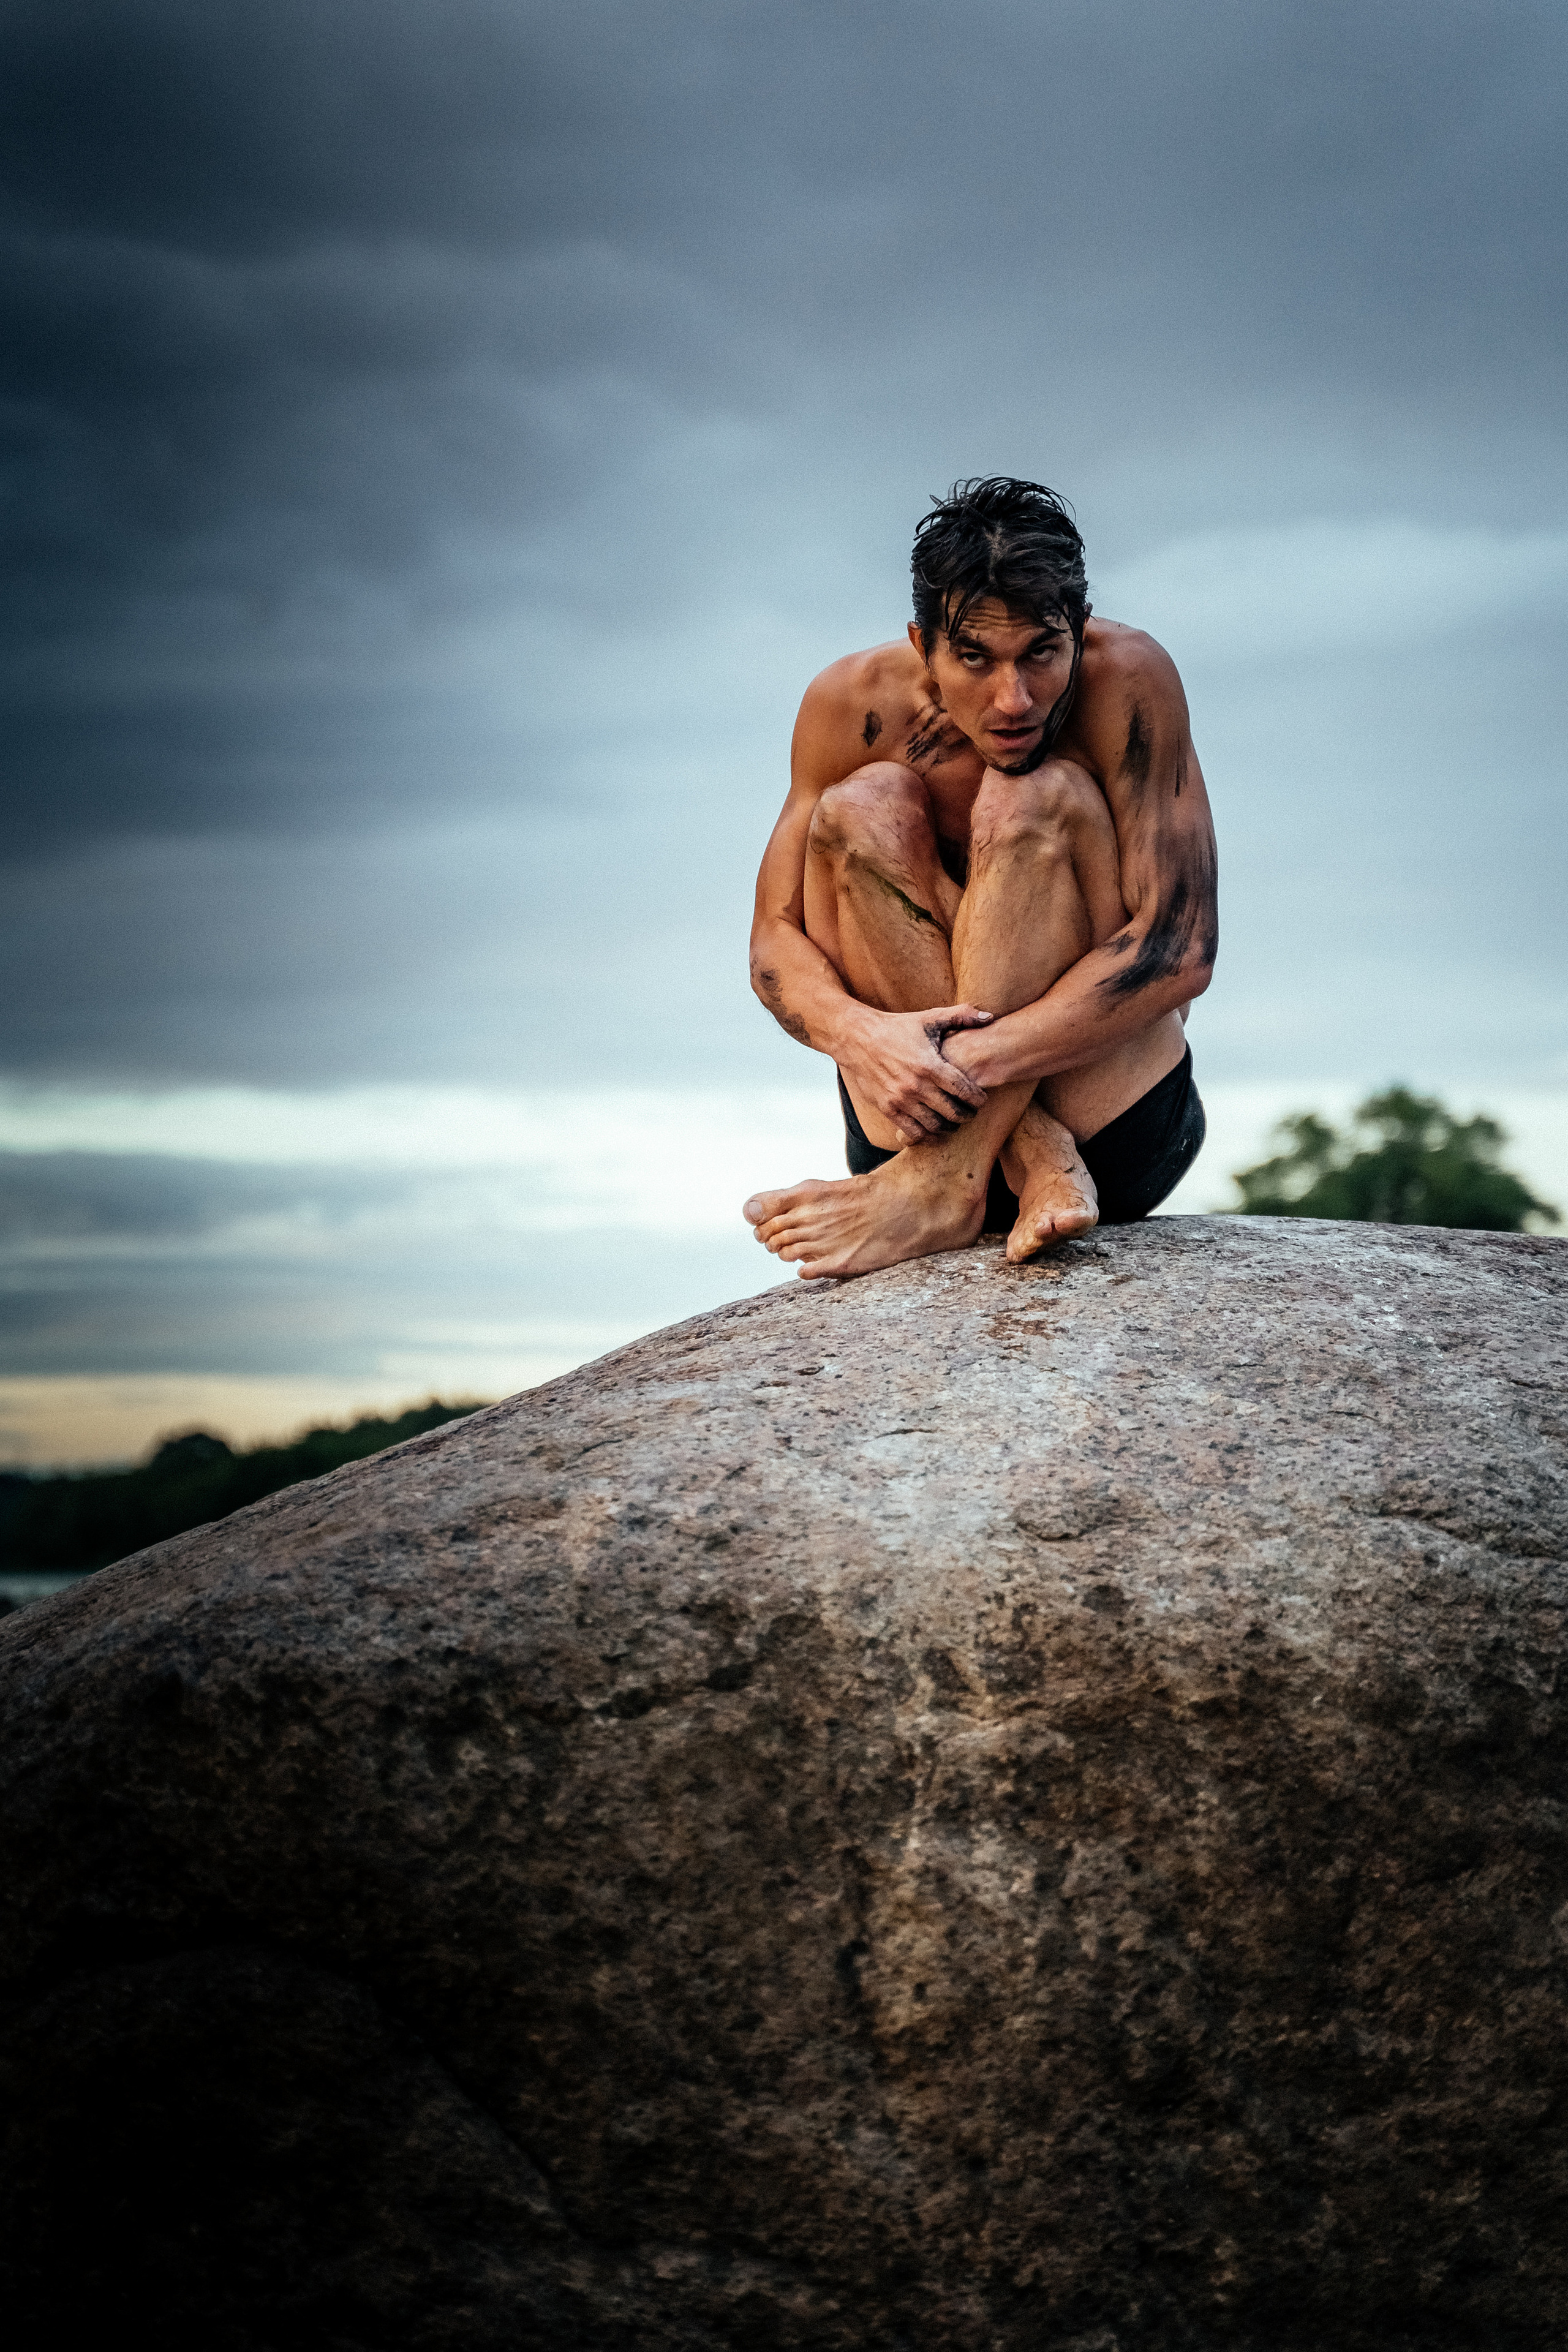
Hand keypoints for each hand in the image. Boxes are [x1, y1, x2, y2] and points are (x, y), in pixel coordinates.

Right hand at [837, 1004, 993, 1140]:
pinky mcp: (887, 1108)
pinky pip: (912, 1132)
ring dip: (948, 1127)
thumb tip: (989, 1017)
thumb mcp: (929, 1018)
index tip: (981, 1100)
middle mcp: (916, 1086)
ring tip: (952, 1121)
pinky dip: (926, 1135)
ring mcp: (900, 1099)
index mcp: (930, 1065)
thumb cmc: (897, 1027)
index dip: (978, 1099)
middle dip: (967, 1115)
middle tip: (970, 1112)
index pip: (964, 1090)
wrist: (857, 1037)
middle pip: (953, 1112)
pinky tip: (932, 1129)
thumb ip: (961, 1016)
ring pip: (934, 1126)